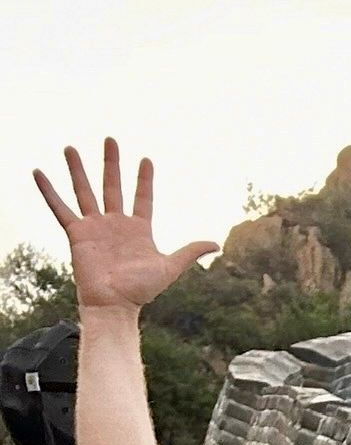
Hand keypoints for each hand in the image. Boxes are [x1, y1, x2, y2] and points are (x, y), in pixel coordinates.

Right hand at [33, 141, 217, 313]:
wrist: (115, 304)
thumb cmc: (141, 290)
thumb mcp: (170, 267)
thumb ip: (190, 252)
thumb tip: (217, 244)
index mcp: (138, 229)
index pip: (142, 197)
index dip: (144, 179)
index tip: (146, 160)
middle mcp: (115, 224)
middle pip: (112, 186)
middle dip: (111, 163)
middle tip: (110, 139)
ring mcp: (95, 227)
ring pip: (85, 191)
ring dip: (78, 169)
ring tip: (71, 148)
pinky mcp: (76, 233)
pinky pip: (60, 208)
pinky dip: (48, 191)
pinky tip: (39, 172)